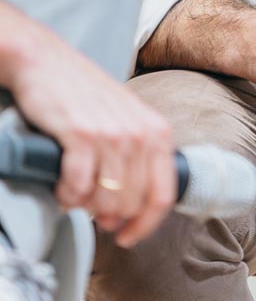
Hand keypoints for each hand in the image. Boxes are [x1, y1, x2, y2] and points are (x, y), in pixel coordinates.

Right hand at [5, 9, 175, 248]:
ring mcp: (112, 133)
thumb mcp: (126, 119)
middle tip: (93, 214)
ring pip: (106, 199)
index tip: (128, 238)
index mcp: (157, 131)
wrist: (46, 62)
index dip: (146, 225)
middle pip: (133, 203)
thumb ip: (136, 157)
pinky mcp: (81, 135)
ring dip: (86, 206)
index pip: (164, 194)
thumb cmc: (84, 94)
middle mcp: (140, 133)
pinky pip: (78, 187)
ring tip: (75, 195)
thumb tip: (128, 209)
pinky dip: (67, 195)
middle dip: (111, 217)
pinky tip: (62, 186)